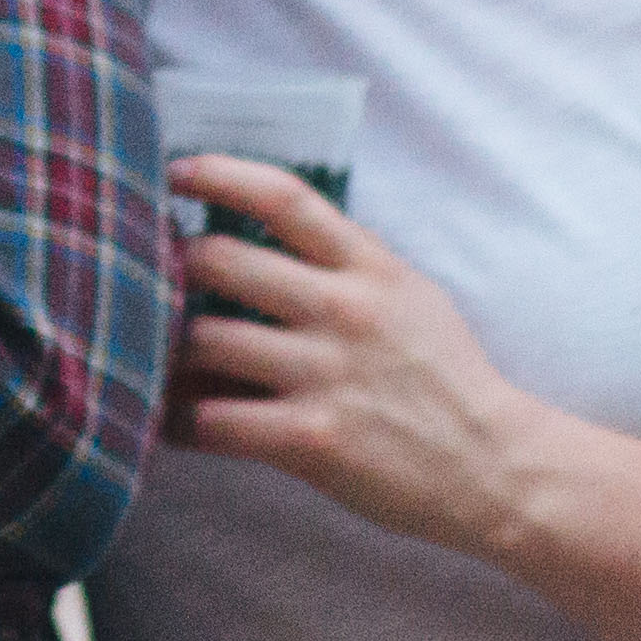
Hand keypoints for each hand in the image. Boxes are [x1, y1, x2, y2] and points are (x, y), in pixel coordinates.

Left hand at [166, 158, 560, 556]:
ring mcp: (326, 374)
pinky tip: (166, 421)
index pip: (283, 195)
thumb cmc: (447, 380)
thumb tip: (265, 226)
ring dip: (160, 349)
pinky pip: (210, 421)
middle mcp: (344, 310)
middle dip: (166, 266)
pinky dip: (175, 421)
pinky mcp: (311, 439)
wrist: (498, 468)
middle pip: (220, 259)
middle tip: (141, 278)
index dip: (217, 173)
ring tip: (142, 355)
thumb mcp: (411, 295)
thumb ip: (346, 261)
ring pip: (202, 340)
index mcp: (369, 267)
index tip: (171, 171)